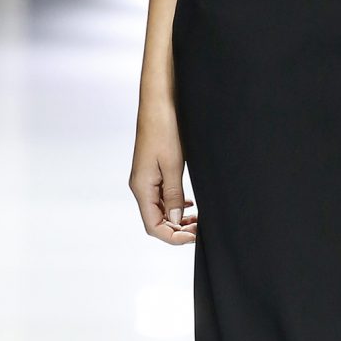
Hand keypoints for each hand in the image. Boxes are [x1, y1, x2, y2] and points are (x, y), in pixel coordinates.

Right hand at [129, 100, 197, 242]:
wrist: (158, 103)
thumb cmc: (164, 128)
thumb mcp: (173, 164)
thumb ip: (174, 195)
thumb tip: (176, 221)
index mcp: (141, 187)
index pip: (153, 226)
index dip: (173, 237)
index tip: (194, 237)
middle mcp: (140, 186)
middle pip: (155, 221)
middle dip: (177, 230)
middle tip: (200, 229)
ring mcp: (145, 179)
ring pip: (159, 210)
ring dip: (177, 219)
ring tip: (197, 220)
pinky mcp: (152, 172)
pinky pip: (161, 197)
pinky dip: (175, 206)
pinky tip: (190, 205)